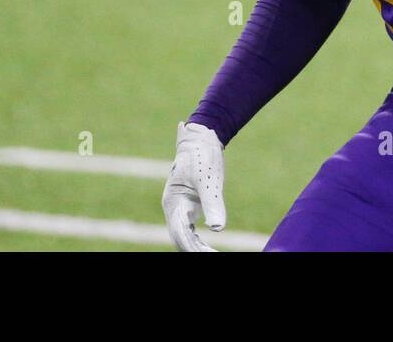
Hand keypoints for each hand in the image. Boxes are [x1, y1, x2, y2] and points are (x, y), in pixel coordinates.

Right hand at [162, 122, 226, 251]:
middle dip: (195, 249)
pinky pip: (190, 229)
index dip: (192, 247)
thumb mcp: (209, 179)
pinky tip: (209, 249)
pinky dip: (198, 240)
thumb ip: (213, 204)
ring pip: (185, 235)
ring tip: (213, 254)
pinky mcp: (189, 207)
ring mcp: (180, 208)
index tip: (206, 254)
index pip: (180, 233)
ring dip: (196, 247)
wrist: (200, 138)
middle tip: (213, 256)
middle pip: (180, 237)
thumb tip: (218, 229)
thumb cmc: (202, 155)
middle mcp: (174, 207)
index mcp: (173, 201)